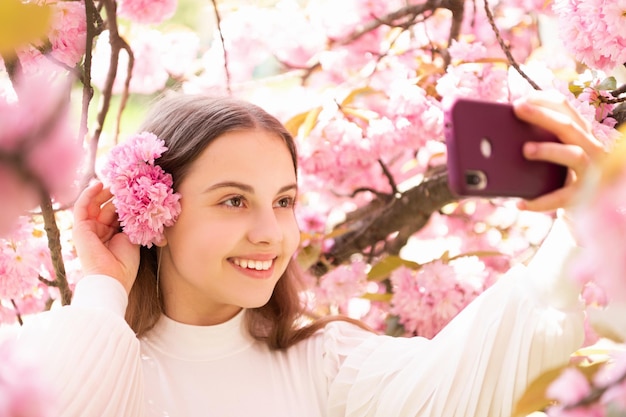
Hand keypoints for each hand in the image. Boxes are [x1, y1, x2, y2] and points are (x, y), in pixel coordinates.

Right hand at [72, 181, 139, 293]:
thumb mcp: (133, 238)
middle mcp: (100, 231)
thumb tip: (136, 204)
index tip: (134, 190)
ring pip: (94, 205)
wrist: (112, 278)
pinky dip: (88, 194)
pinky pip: (81, 207)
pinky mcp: (79, 229)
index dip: (124, 201)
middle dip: (115, 195)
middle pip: (105, 207)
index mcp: (113, 235)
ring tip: (114, 183)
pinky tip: (98, 184)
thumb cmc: (125, 264)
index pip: (116, 213)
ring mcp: (89, 230)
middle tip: (125, 185)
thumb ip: (131, 222)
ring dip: (103, 192)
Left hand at [513, 90, 605, 211]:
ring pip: (574, 155)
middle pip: (568, 126)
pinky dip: (540, 201)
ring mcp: (591, 172)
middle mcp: (591, 148)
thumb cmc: (560, 175)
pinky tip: (520, 203)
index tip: (521, 99)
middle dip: (542, 115)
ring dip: (549, 150)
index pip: (566, 108)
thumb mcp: (553, 153)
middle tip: (517, 108)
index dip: (544, 100)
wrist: (584, 208)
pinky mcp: (583, 196)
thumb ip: (537, 140)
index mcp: (580, 133)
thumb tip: (500, 133)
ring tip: (525, 149)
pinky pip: (561, 197)